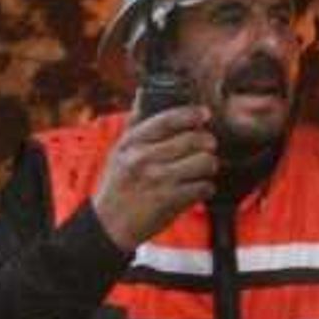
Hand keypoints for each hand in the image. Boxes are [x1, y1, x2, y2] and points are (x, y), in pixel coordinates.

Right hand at [90, 106, 219, 247]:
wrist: (109, 224)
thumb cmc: (118, 185)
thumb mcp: (119, 151)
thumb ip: (134, 123)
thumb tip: (143, 94)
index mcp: (132, 143)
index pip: (167, 120)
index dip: (190, 114)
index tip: (204, 114)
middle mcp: (144, 159)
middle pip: (193, 140)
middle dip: (206, 143)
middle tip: (207, 147)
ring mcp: (158, 180)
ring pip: (203, 162)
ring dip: (208, 165)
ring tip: (203, 168)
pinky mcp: (170, 201)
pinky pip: (203, 187)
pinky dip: (205, 188)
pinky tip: (197, 188)